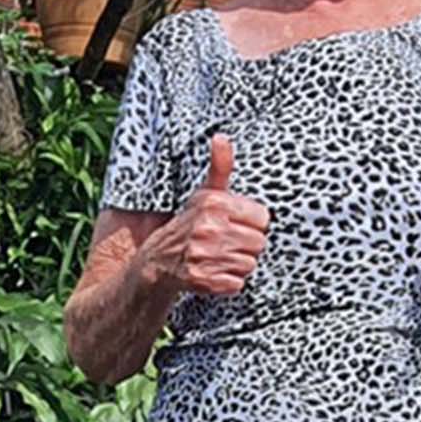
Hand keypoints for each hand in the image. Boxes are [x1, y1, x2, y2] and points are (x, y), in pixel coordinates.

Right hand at [144, 133, 269, 296]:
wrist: (158, 260)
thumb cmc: (189, 223)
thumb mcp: (204, 193)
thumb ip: (220, 167)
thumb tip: (221, 137)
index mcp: (214, 203)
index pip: (262, 217)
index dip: (252, 223)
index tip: (236, 223)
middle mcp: (208, 228)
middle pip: (259, 243)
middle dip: (246, 244)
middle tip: (226, 242)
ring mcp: (205, 255)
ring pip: (250, 264)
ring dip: (237, 263)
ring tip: (219, 256)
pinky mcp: (204, 280)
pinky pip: (237, 283)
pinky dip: (228, 281)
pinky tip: (213, 271)